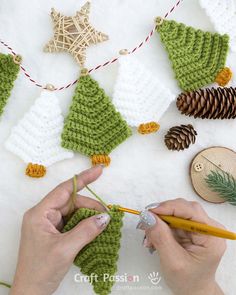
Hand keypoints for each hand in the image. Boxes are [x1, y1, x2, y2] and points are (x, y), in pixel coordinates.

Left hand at [10, 166, 109, 294]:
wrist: (31, 293)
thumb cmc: (41, 270)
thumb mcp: (65, 249)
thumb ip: (86, 230)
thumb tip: (104, 218)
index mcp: (40, 213)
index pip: (64, 190)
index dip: (83, 179)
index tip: (99, 170)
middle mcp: (44, 215)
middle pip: (71, 202)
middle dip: (90, 207)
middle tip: (107, 216)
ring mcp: (49, 224)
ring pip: (74, 212)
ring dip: (88, 217)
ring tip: (103, 223)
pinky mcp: (55, 233)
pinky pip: (73, 223)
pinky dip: (84, 225)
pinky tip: (94, 229)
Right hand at [138, 198, 225, 294]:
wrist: (193, 291)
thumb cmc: (188, 281)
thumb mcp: (173, 261)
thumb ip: (161, 237)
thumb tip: (148, 216)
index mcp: (211, 236)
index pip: (191, 211)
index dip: (170, 207)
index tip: (150, 211)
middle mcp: (208, 228)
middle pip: (183, 209)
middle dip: (162, 214)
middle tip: (145, 222)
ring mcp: (199, 227)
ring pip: (175, 213)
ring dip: (159, 221)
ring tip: (148, 236)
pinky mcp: (190, 229)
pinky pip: (172, 220)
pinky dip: (160, 227)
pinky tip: (153, 238)